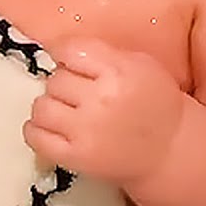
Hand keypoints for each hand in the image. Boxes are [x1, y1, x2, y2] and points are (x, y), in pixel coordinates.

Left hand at [24, 38, 184, 184]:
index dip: (64, 54)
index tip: (67, 61)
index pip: (69, 50)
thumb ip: (102, 53)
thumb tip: (58, 48)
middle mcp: (101, 100)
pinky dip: (35, 130)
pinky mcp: (76, 157)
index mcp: (119, 72)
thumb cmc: (153, 102)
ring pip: (41, 106)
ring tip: (66, 111)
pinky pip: (35, 136)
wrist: (170, 151)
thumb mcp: (140, 65)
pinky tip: (51, 127)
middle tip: (78, 95)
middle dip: (63, 85)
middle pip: (55, 80)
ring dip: (49, 107)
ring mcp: (87, 131)